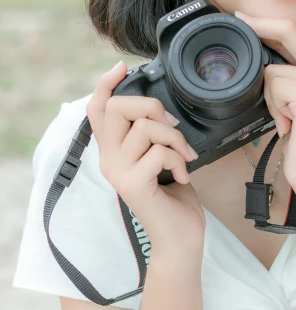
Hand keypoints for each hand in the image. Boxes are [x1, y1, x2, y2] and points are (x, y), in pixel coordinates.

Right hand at [86, 61, 205, 254]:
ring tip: (184, 157)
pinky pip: (159, 152)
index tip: (121, 68)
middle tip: (173, 127)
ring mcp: (118, 172)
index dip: (105, 85)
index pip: (97, 111)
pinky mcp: (133, 184)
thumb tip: (159, 112)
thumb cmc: (173, 201)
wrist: (179, 241)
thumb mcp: (161, 160)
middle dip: (152, 107)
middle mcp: (109, 160)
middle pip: (117, 108)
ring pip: (146, 127)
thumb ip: (152, 137)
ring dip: (174, 138)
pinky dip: (179, 160)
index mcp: (113, 152)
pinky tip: (181, 176)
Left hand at [234, 12, 295, 210]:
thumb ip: (287, 79)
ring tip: (284, 119)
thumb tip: (260, 60)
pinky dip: (273, 106)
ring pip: (273, 70)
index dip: (267, 23)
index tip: (245, 18)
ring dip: (269, 96)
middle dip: (259, 29)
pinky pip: (274, 86)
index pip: (295, 33)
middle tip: (238, 21)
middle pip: (288, 33)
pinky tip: (287, 124)